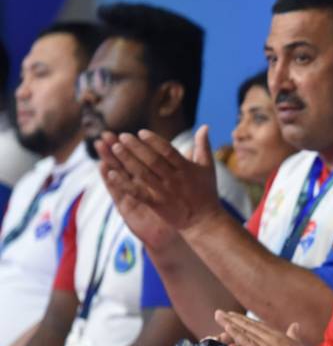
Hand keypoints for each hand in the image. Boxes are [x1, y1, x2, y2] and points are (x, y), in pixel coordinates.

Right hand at [96, 134, 179, 252]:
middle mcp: (139, 185)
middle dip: (115, 149)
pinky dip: (112, 180)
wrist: (180, 230)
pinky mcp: (129, 208)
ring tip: (100, 145)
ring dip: (109, 160)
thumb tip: (190, 148)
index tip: (122, 132)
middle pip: (124, 164)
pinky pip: (119, 192)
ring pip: (118, 175)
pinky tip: (104, 168)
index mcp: (151, 178)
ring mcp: (132, 196)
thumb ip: (182, 167)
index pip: (138, 159)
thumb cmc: (180, 207)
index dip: (131, 146)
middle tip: (105, 134)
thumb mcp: (182, 184)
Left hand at [99, 126, 222, 234]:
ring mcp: (165, 192)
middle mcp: (174, 179)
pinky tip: (111, 174)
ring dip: (127, 160)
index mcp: (186, 168)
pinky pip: (138, 192)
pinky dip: (124, 184)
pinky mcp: (157, 204)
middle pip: (152, 160)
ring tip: (115, 148)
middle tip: (122, 136)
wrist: (204, 220)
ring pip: (143, 174)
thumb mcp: (208, 167)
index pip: (167, 151)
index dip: (154, 141)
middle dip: (136, 147)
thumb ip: (204, 146)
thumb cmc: (206, 191)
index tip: (141, 132)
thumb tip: (204, 126)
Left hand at [214, 311, 313, 345]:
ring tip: (219, 317)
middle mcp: (273, 337)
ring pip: (247, 333)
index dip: (244, 320)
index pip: (258, 326)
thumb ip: (294, 335)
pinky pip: (249, 345)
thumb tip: (295, 325)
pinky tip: (228, 331)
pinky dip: (238, 337)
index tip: (232, 315)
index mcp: (279, 336)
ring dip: (232, 325)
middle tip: (219, 313)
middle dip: (233, 320)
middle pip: (249, 326)